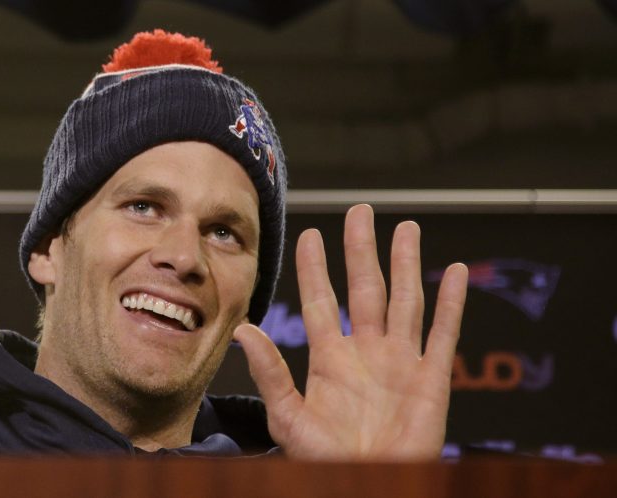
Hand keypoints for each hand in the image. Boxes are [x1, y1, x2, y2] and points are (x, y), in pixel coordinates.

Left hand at [234, 204, 467, 460]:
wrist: (369, 485)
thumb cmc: (324, 461)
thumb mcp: (289, 417)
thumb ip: (271, 373)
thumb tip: (244, 330)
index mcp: (330, 359)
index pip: (321, 301)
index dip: (315, 268)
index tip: (310, 235)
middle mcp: (366, 352)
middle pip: (365, 289)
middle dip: (362, 250)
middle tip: (360, 212)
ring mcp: (400, 363)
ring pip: (404, 301)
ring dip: (406, 265)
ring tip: (406, 228)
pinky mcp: (432, 380)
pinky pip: (442, 334)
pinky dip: (450, 303)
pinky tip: (453, 272)